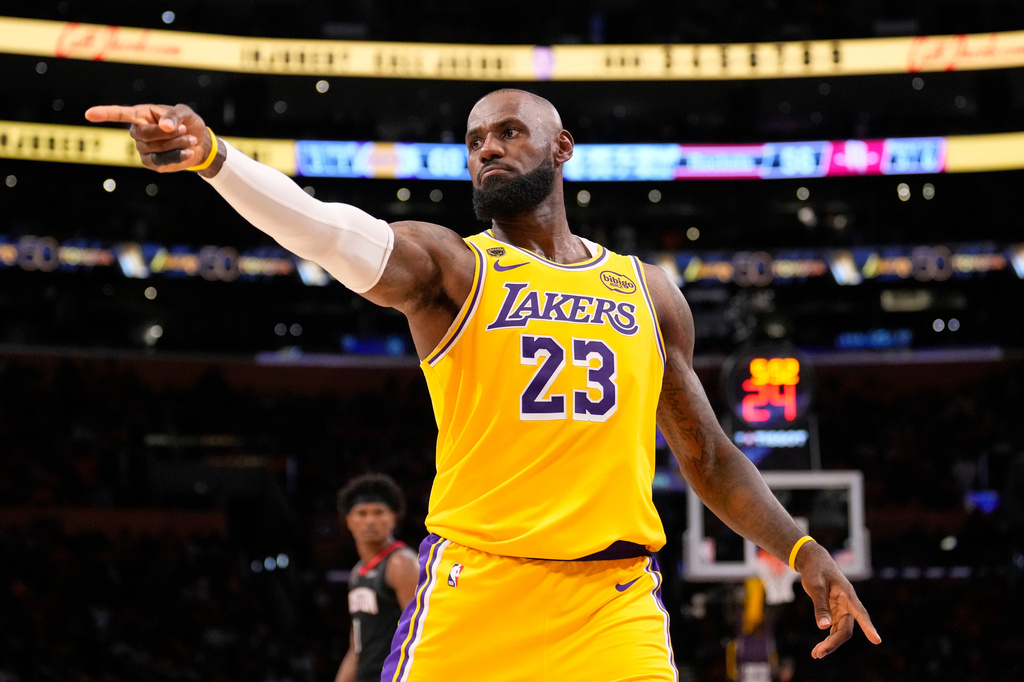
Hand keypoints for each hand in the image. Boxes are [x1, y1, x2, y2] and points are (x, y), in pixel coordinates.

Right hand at [84, 103, 209, 172]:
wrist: (199, 143)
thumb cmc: (188, 123)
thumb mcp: (184, 113)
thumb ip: (174, 116)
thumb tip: (164, 126)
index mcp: (141, 114)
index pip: (120, 113)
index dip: (104, 113)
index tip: (89, 114)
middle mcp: (137, 132)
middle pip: (144, 134)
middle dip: (167, 133)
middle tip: (185, 129)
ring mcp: (142, 149)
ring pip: (155, 147)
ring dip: (176, 143)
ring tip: (190, 139)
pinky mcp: (151, 163)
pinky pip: (160, 161)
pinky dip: (176, 156)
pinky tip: (188, 152)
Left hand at [798, 543, 881, 657]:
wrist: (815, 561)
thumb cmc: (816, 571)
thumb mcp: (816, 586)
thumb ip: (820, 605)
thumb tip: (823, 627)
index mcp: (848, 595)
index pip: (860, 613)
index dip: (868, 627)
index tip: (877, 640)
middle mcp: (848, 605)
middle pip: (846, 629)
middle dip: (834, 643)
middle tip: (818, 653)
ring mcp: (842, 610)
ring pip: (840, 631)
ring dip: (830, 643)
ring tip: (815, 654)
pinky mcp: (835, 612)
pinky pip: (834, 629)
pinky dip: (827, 638)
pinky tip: (819, 648)